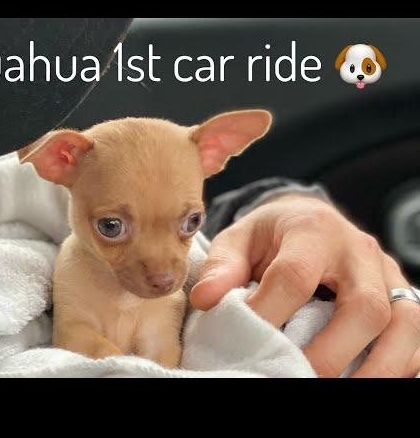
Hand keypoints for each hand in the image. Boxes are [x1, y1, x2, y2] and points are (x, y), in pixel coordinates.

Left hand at [190, 194, 419, 376]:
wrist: (309, 219)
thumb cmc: (271, 235)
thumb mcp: (240, 239)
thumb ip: (222, 266)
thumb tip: (207, 300)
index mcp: (313, 230)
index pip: (295, 275)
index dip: (270, 312)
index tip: (246, 340)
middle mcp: (359, 251)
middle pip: (365, 306)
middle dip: (332, 352)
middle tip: (295, 375)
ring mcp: (388, 274)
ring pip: (404, 323)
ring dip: (377, 367)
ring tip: (335, 387)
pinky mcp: (403, 295)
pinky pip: (416, 335)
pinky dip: (399, 364)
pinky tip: (365, 377)